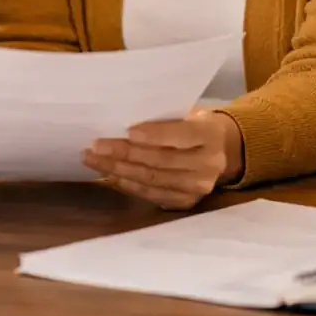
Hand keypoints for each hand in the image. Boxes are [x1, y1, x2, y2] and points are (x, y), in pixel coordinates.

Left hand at [82, 110, 242, 209]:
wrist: (222, 150)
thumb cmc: (195, 125)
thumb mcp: (189, 113)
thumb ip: (165, 119)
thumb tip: (122, 122)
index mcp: (210, 135)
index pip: (181, 135)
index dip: (154, 135)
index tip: (128, 131)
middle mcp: (208, 165)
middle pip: (161, 161)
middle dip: (125, 153)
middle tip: (96, 146)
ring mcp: (198, 188)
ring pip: (152, 180)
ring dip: (118, 170)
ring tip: (93, 160)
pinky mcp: (186, 202)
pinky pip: (151, 195)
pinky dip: (127, 185)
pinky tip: (109, 176)